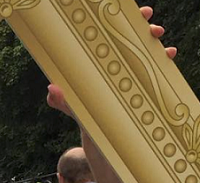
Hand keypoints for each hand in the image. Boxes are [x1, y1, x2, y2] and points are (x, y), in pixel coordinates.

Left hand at [47, 6, 176, 116]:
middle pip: (129, 36)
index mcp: (97, 61)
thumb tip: (52, 88)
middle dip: (138, 22)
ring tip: (156, 34)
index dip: (113, 21)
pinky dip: (164, 58)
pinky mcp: (144, 83)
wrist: (99, 132)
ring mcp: (131, 71)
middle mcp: (116, 61)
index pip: (105, 36)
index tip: (119, 11)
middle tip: (144, 16)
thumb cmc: (83, 113)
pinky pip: (157, 67)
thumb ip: (59, 99)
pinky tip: (168, 55)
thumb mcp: (70, 105)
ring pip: (145, 48)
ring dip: (152, 38)